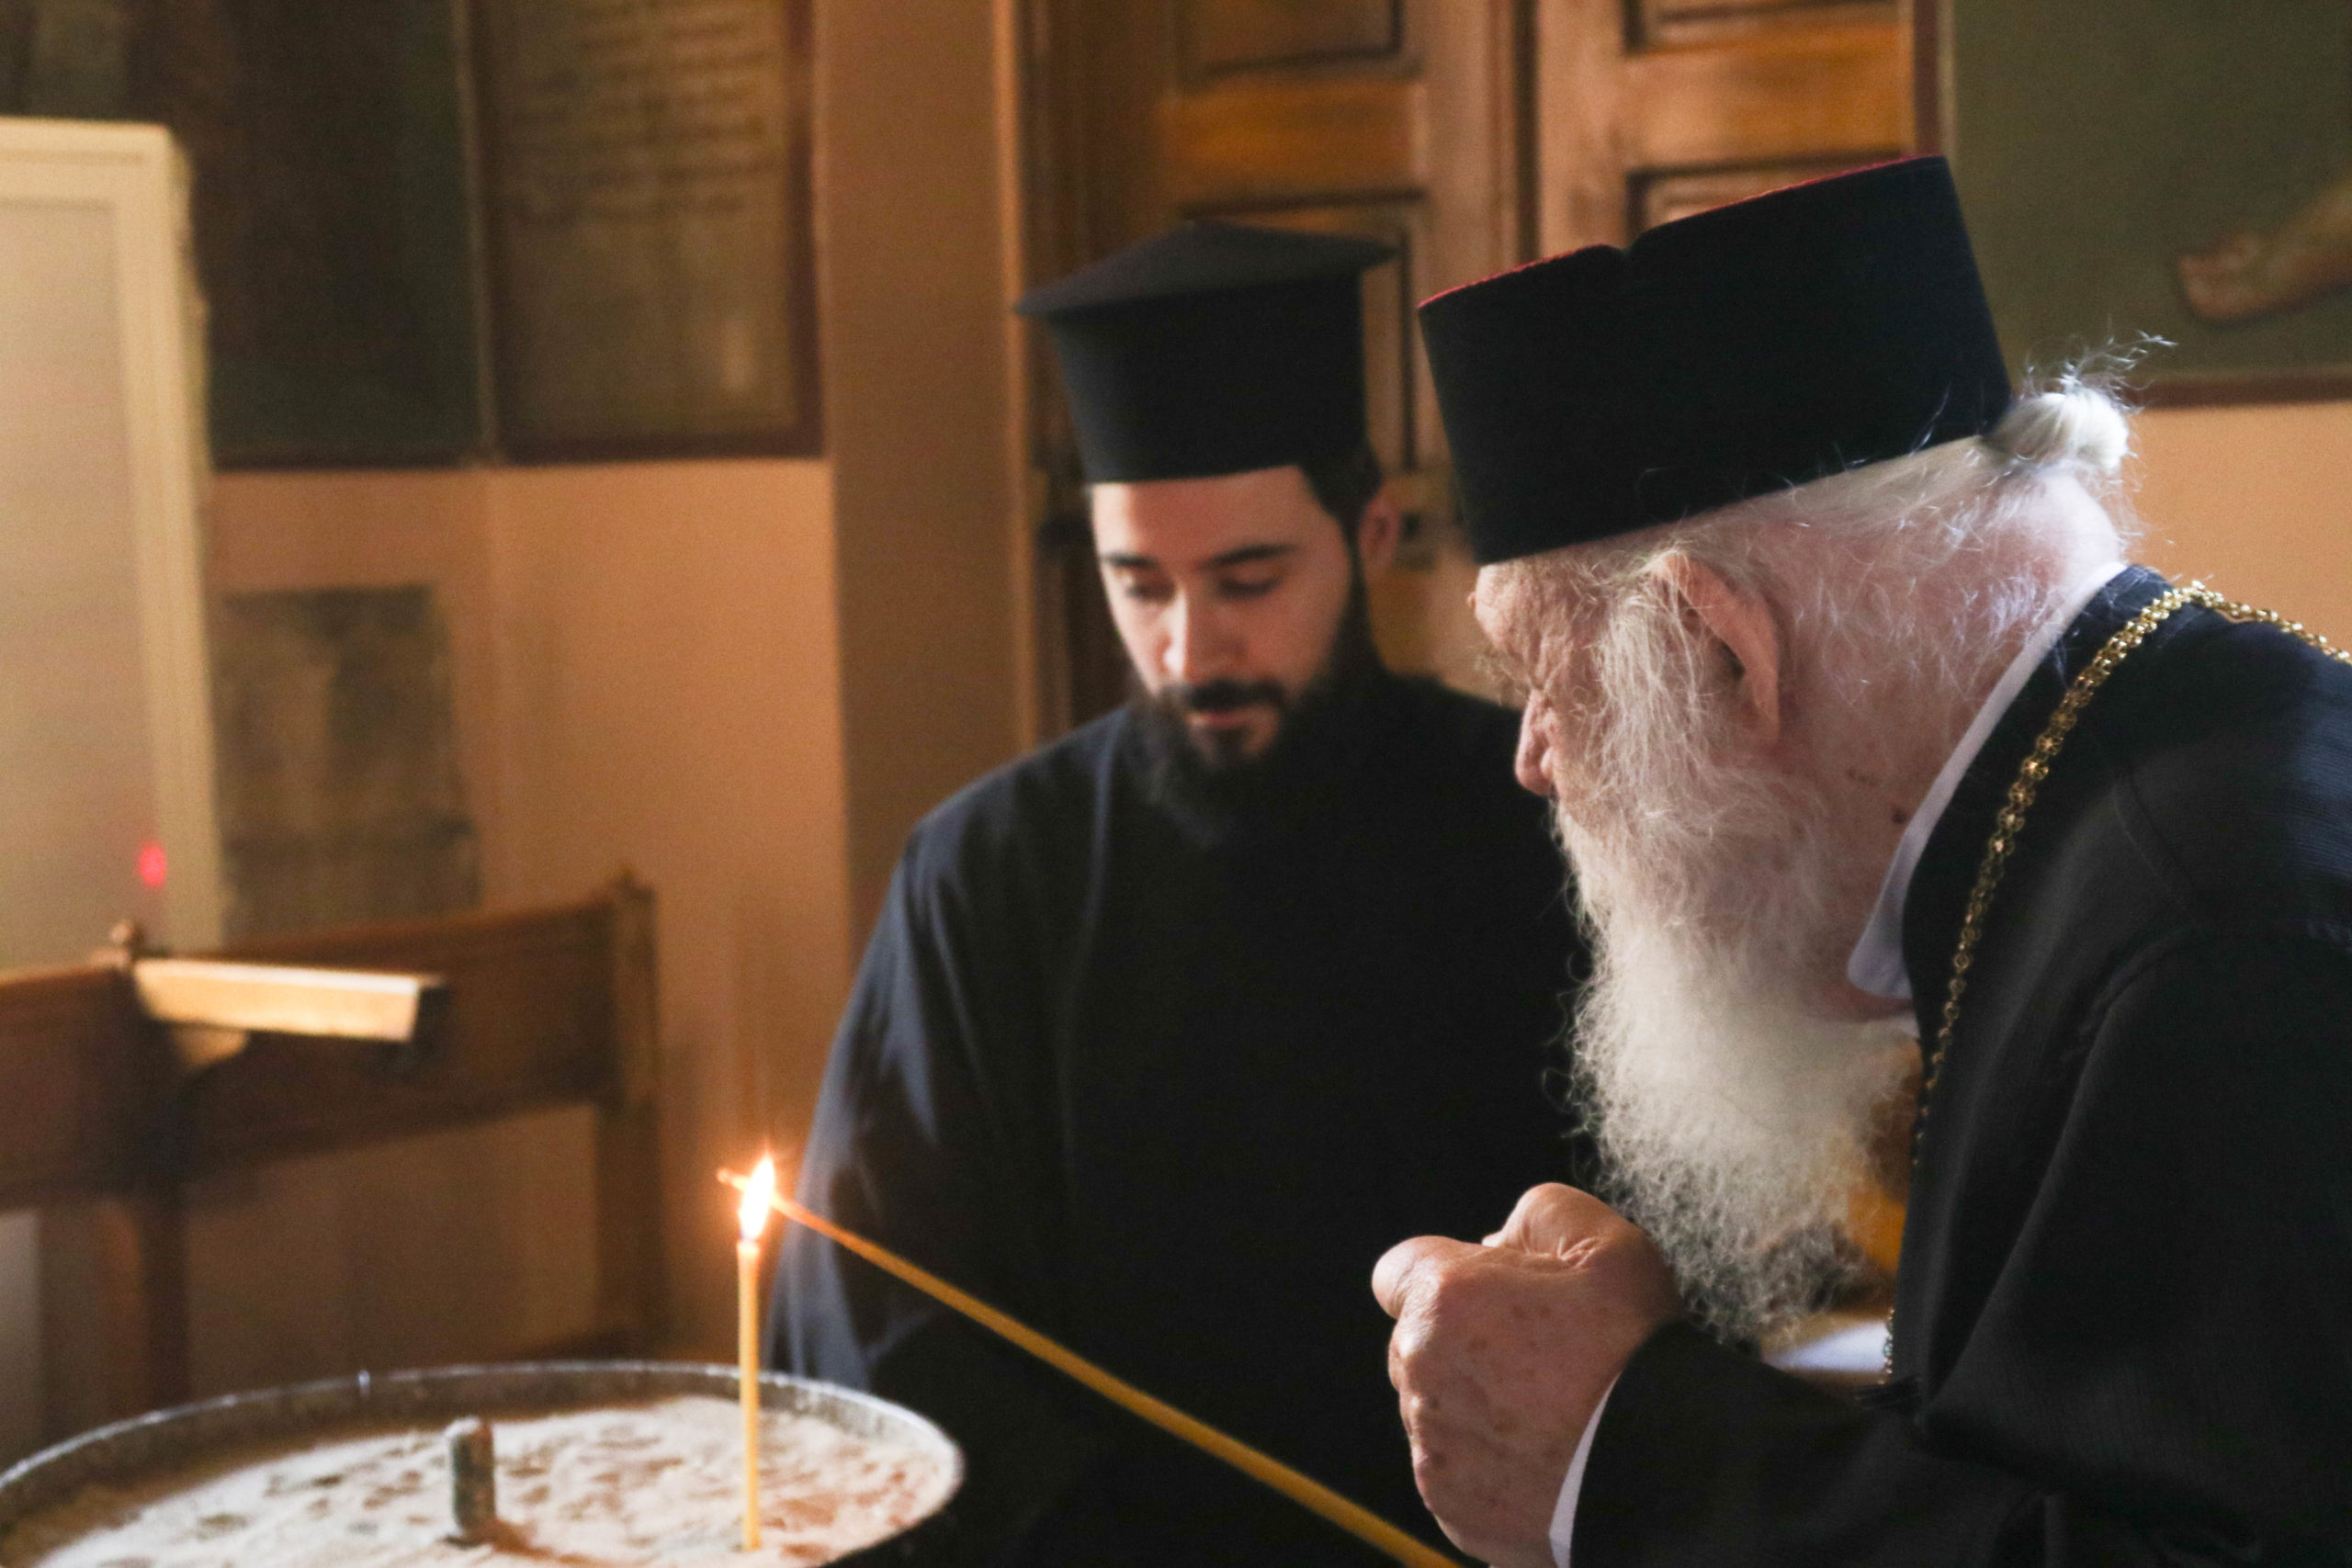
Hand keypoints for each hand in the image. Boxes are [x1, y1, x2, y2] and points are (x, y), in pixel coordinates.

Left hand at [1372, 1184, 1679, 1567]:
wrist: (1669, 1469)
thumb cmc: (1637, 1353)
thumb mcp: (1605, 1245)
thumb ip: (1537, 1215)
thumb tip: (1493, 1241)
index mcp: (1444, 1299)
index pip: (1397, 1273)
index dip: (1444, 1277)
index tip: (1489, 1295)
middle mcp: (1420, 1371)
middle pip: (1414, 1344)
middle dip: (1459, 1343)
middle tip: (1536, 1358)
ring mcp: (1432, 1445)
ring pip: (1434, 1410)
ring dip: (1471, 1405)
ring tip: (1546, 1414)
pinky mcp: (1450, 1504)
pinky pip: (1454, 1472)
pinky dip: (1486, 1465)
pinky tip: (1542, 1459)